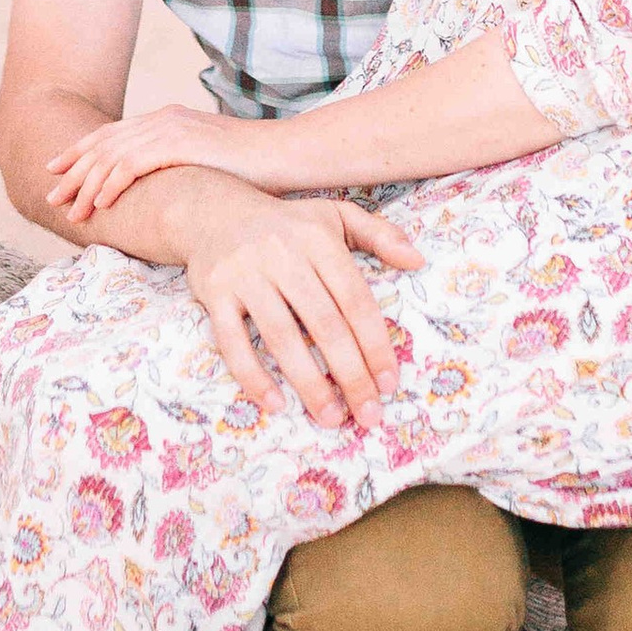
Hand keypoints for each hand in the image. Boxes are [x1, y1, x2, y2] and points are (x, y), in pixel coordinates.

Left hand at [48, 102, 285, 226]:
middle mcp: (165, 119)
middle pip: (104, 143)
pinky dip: (112, 183)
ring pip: (112, 156)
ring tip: (72, 210)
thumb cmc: (256, 170)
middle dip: (73, 170)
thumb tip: (165, 195)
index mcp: (169, 121)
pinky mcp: (180, 144)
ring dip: (87, 184)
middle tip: (50, 195)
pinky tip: (100, 204)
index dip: (82, 153)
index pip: (114, 135)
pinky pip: (133, 164)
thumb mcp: (209, 167)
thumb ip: (182, 173)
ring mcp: (172, 129)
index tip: (58, 172)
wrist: (288, 154)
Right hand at [175, 187, 423, 425]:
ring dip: (308, 383)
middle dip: (350, 374)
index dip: (375, 343)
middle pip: (323, 323)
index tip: (389, 383)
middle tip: (368, 414)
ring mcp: (244, 273)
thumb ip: (379, 234)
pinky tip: (276, 403)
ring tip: (330, 417)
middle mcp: (281, 254)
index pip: (355, 298)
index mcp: (318, 238)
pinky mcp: (213, 292)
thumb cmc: (287, 225)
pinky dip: (252, 375)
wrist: (213, 213)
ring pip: (281, 336)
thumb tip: (418, 260)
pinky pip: (232, 341)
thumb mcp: (336, 216)